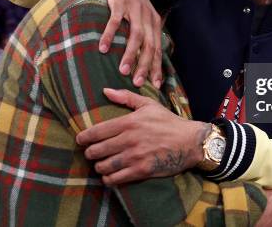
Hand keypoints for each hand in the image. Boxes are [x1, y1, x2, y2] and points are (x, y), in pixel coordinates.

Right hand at [65, 0, 162, 88]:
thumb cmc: (127, 1)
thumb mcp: (140, 16)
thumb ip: (145, 34)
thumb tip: (147, 59)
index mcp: (154, 21)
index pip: (157, 48)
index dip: (157, 67)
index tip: (155, 85)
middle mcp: (147, 15)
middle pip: (148, 44)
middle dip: (144, 65)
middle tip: (137, 82)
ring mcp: (134, 7)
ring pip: (135, 35)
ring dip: (129, 54)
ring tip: (122, 70)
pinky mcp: (119, 1)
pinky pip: (114, 21)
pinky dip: (109, 35)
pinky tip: (103, 48)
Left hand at [76, 88, 209, 184]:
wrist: (191, 142)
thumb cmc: (169, 122)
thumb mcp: (149, 104)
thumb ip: (126, 97)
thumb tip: (105, 91)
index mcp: (129, 122)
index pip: (97, 131)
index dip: (84, 137)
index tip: (80, 140)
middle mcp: (129, 139)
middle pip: (97, 150)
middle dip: (90, 153)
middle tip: (91, 153)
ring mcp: (135, 156)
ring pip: (103, 166)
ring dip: (99, 166)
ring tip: (101, 164)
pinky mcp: (141, 171)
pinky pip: (115, 179)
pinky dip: (108, 179)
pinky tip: (109, 176)